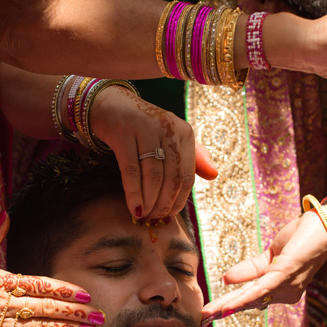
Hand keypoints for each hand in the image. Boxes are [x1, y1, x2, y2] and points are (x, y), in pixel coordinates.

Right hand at [90, 86, 216, 221]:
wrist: (111, 106)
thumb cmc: (144, 129)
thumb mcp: (171, 139)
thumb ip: (194, 158)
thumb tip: (214, 175)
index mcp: (185, 133)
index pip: (187, 176)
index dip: (179, 201)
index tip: (169, 218)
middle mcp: (169, 129)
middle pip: (171, 178)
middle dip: (163, 205)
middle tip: (154, 220)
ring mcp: (146, 129)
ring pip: (153, 177)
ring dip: (149, 202)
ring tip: (143, 217)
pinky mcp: (124, 132)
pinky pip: (131, 171)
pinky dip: (133, 194)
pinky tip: (133, 208)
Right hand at [201, 210, 326, 321]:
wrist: (325, 224)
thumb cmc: (301, 238)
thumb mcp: (270, 255)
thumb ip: (249, 269)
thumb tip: (225, 280)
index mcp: (281, 289)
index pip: (251, 299)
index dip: (230, 306)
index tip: (209, 315)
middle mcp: (285, 293)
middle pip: (249, 301)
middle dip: (224, 310)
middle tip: (202, 319)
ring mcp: (287, 286)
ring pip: (252, 297)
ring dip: (228, 305)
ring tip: (208, 312)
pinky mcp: (286, 274)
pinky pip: (261, 288)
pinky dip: (244, 297)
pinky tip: (229, 304)